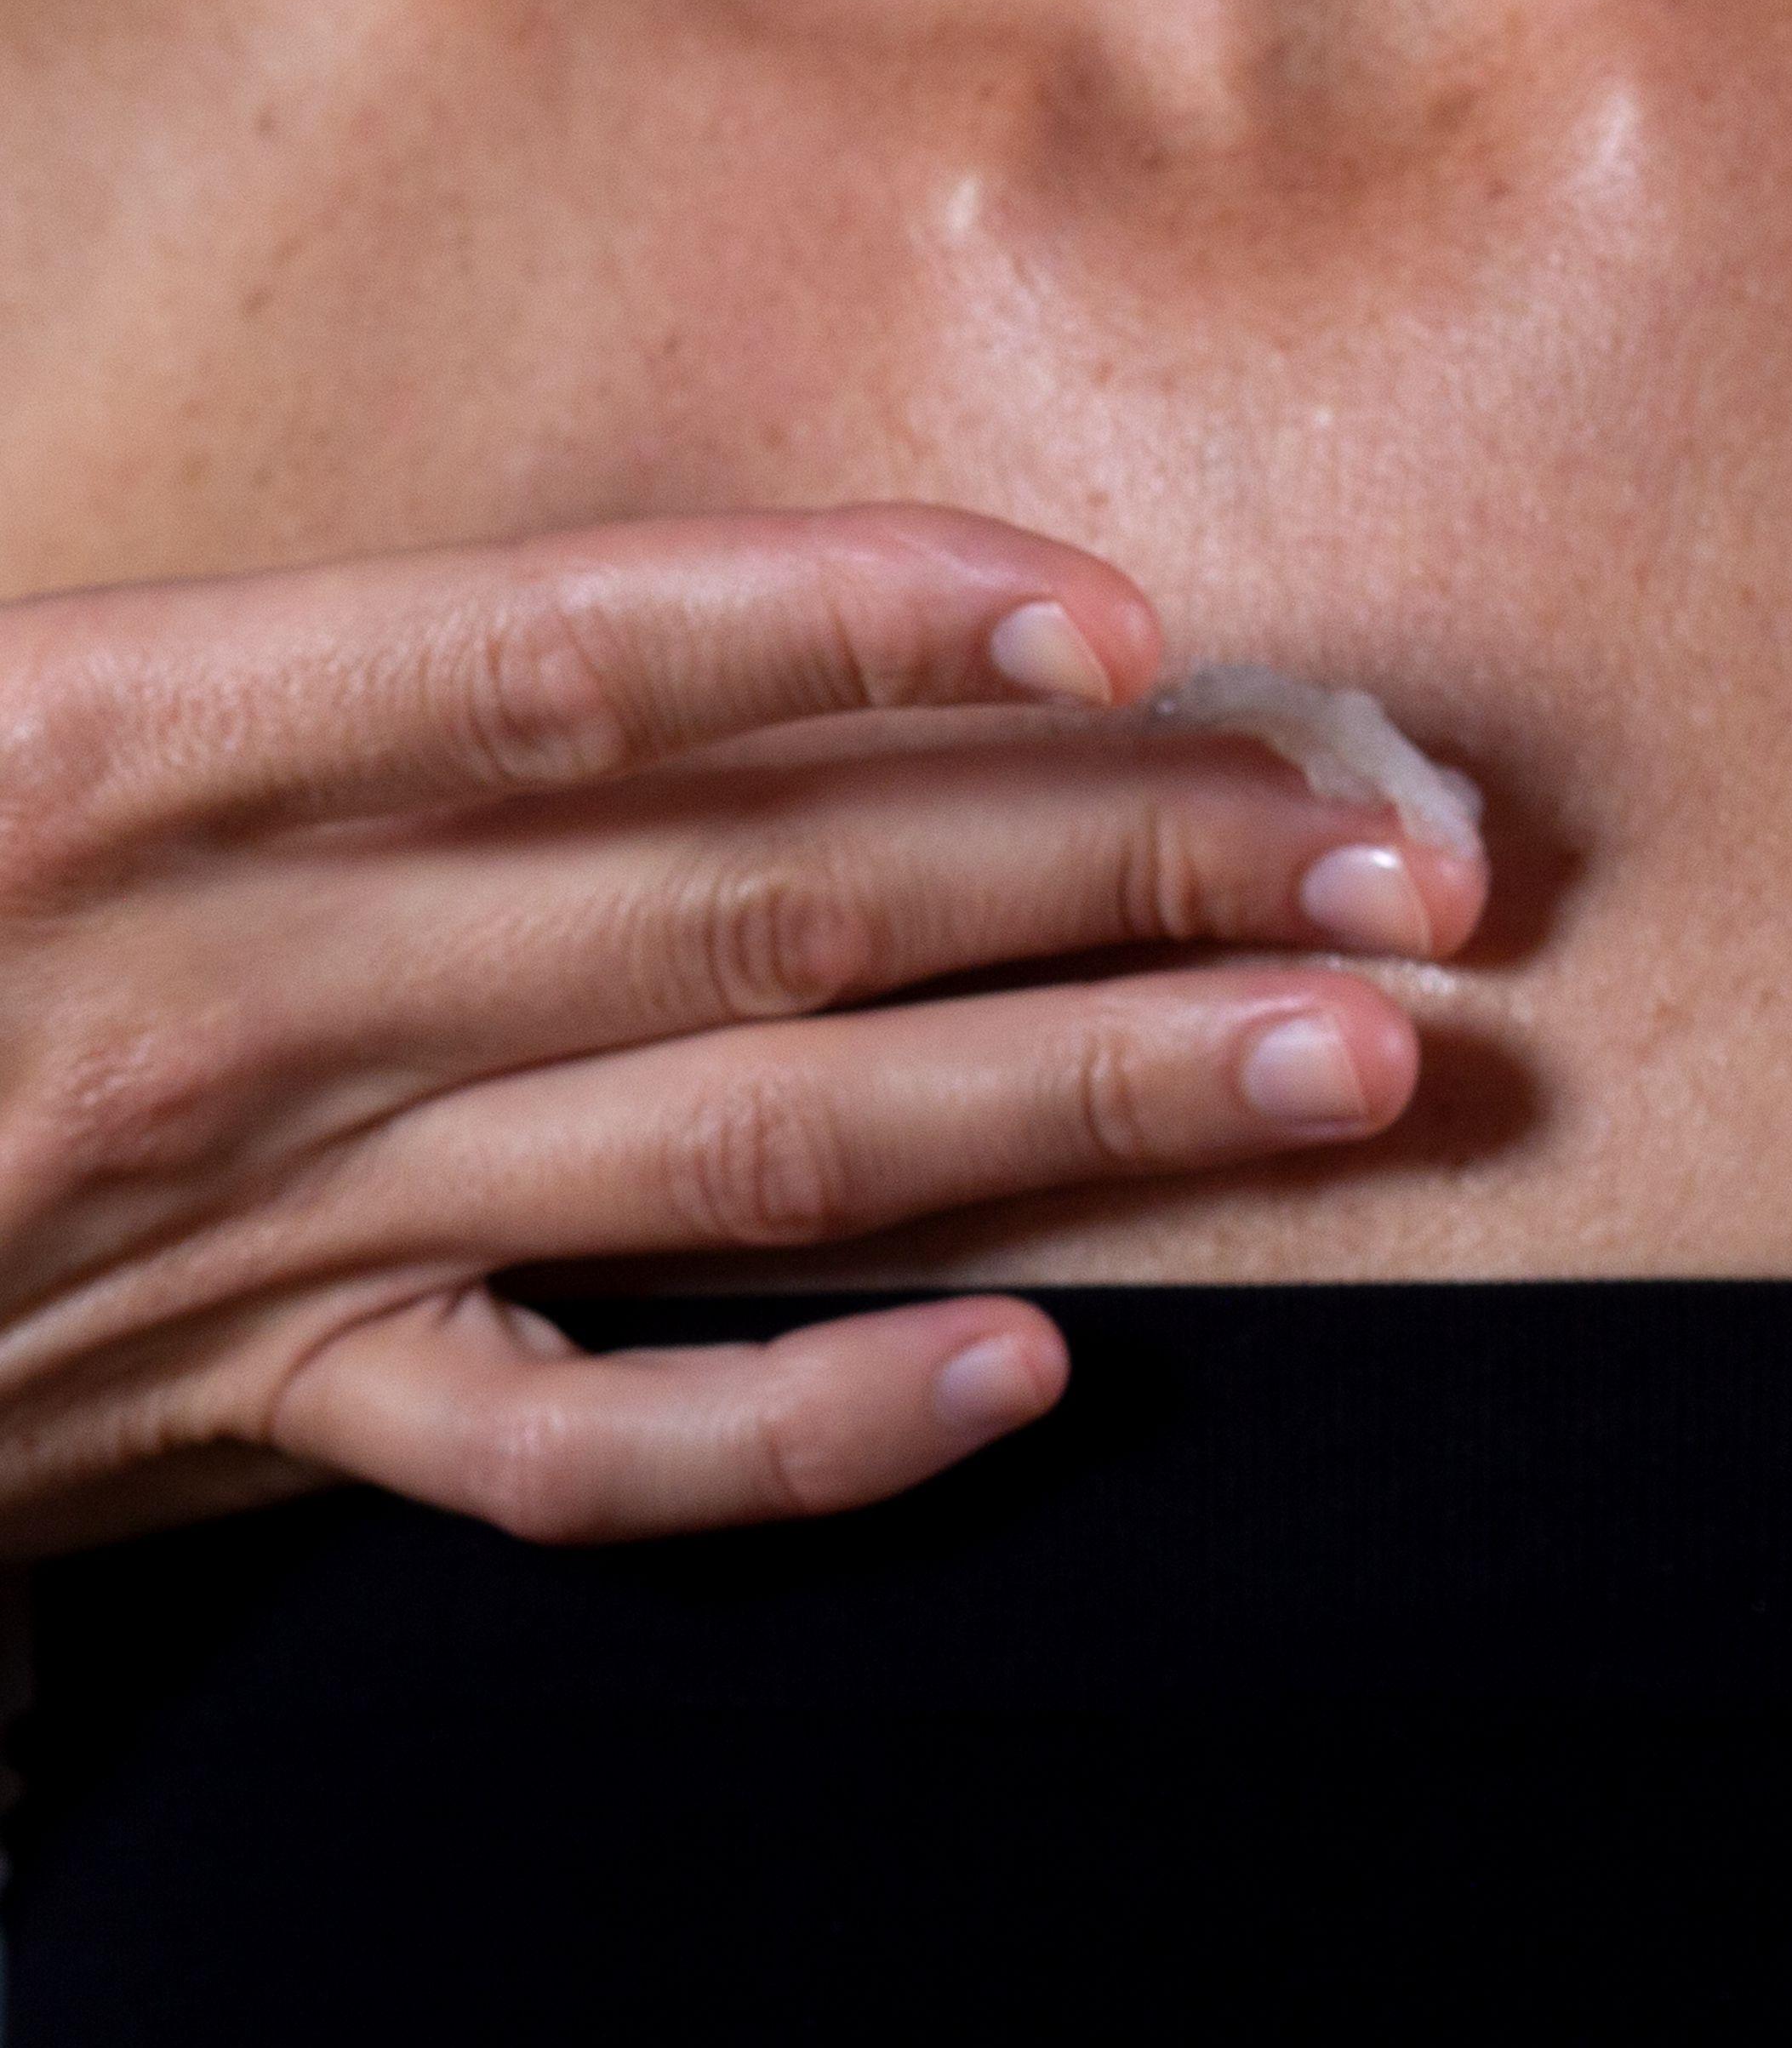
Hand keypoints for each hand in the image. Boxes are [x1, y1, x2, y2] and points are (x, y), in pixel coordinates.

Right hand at [0, 508, 1483, 1553]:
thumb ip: (234, 651)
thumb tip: (573, 592)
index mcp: (114, 747)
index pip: (567, 655)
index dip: (870, 626)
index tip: (1135, 618)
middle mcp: (239, 990)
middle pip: (759, 903)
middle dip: (1115, 868)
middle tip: (1406, 851)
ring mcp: (273, 1235)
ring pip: (749, 1153)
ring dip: (1079, 1106)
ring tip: (1354, 1058)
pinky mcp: (264, 1431)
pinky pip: (577, 1455)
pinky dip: (809, 1432)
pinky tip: (1036, 1376)